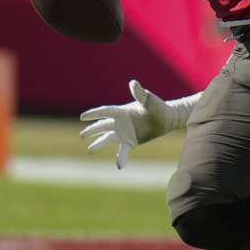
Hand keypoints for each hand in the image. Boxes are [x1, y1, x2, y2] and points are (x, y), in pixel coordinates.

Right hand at [78, 80, 199, 168]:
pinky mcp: (131, 141)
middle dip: (92, 130)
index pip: (104, 112)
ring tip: (90, 150)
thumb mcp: (148, 100)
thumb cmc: (157, 106)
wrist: (167, 118)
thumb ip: (139, 93)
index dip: (93, 114)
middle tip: (82, 136)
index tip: (82, 117)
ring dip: (99, 144)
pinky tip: (118, 166)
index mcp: (122, 111)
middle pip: (102, 126)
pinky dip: (121, 158)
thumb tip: (133, 83)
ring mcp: (125, 132)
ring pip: (108, 139)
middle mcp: (120, 122)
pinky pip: (123, 151)